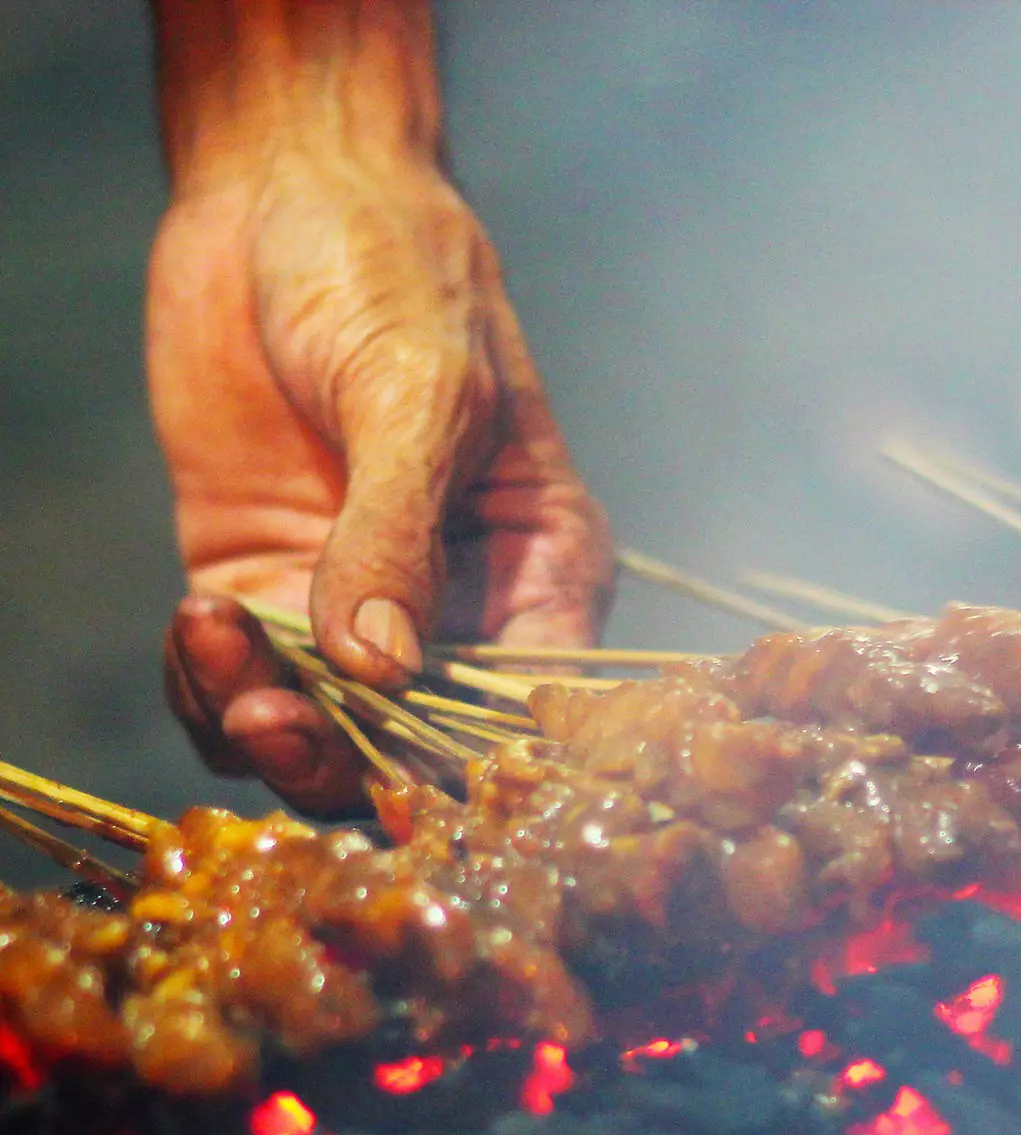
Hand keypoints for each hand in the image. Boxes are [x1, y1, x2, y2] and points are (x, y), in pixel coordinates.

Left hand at [147, 145, 612, 812]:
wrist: (282, 196)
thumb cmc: (393, 274)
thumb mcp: (420, 395)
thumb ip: (399, 534)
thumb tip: (381, 670)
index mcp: (542, 572)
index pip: (530, 711)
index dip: (474, 762)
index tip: (399, 766)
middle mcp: (459, 611)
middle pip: (417, 749)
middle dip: (343, 756)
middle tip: (273, 717)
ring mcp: (354, 604)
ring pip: (319, 735)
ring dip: (260, 722)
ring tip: (214, 635)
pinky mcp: (263, 584)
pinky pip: (236, 686)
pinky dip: (204, 685)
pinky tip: (192, 620)